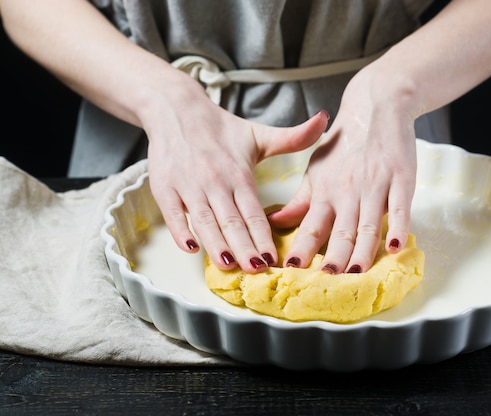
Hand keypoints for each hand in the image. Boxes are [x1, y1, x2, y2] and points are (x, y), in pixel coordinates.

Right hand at [146, 82, 327, 272]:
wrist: (175, 109)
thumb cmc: (220, 128)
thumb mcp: (259, 134)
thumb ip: (293, 137)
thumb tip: (324, 120)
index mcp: (239, 173)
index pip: (254, 211)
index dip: (263, 236)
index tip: (274, 258)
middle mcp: (215, 181)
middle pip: (231, 221)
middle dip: (243, 247)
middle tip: (255, 269)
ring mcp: (189, 186)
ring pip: (204, 221)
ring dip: (216, 244)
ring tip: (228, 265)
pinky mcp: (165, 187)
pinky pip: (173, 213)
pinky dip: (180, 231)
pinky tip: (191, 248)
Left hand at [268, 63, 417, 273]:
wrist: (375, 107)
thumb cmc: (343, 145)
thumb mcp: (316, 170)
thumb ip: (301, 200)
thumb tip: (277, 222)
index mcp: (325, 191)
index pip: (311, 225)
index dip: (303, 247)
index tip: (293, 270)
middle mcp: (348, 191)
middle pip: (341, 231)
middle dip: (334, 257)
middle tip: (327, 281)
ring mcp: (375, 185)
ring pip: (368, 224)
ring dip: (363, 251)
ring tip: (357, 273)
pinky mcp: (401, 179)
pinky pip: (399, 206)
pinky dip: (398, 226)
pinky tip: (395, 247)